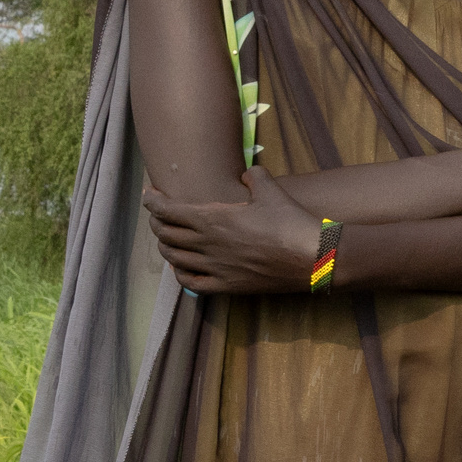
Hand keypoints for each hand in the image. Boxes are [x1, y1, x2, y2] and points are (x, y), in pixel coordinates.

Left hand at [144, 170, 319, 293]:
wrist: (312, 257)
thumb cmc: (291, 221)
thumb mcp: (271, 190)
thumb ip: (254, 177)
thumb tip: (247, 174)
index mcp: (213, 218)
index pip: (169, 210)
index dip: (154, 202)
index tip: (149, 196)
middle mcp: (208, 244)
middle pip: (166, 234)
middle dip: (156, 223)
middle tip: (157, 216)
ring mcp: (215, 268)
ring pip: (174, 259)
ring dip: (165, 247)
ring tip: (166, 240)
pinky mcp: (227, 287)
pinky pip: (192, 284)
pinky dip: (181, 274)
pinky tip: (183, 268)